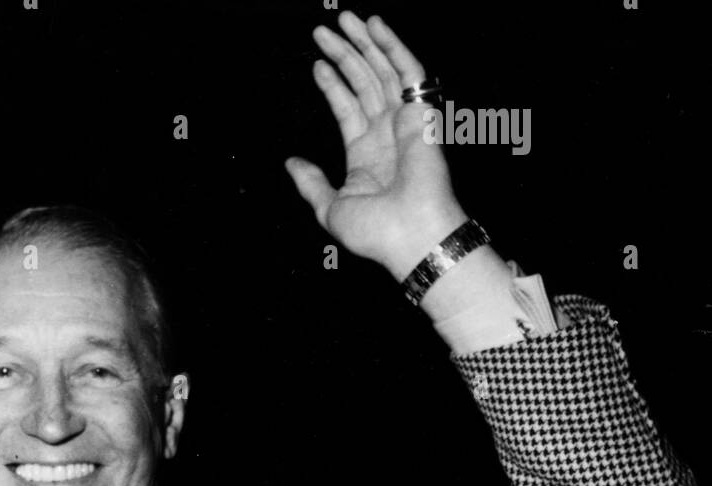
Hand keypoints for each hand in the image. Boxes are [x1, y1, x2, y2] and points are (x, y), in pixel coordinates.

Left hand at [286, 12, 466, 279]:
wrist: (411, 236)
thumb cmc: (376, 233)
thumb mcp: (330, 208)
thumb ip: (311, 184)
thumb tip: (290, 164)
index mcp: (367, 157)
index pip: (348, 109)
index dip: (333, 86)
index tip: (317, 66)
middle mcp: (387, 136)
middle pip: (363, 84)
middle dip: (344, 55)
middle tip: (323, 32)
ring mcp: (405, 122)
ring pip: (383, 71)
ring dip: (363, 43)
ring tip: (343, 19)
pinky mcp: (422, 112)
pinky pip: (409, 71)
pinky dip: (393, 46)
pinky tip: (375, 26)